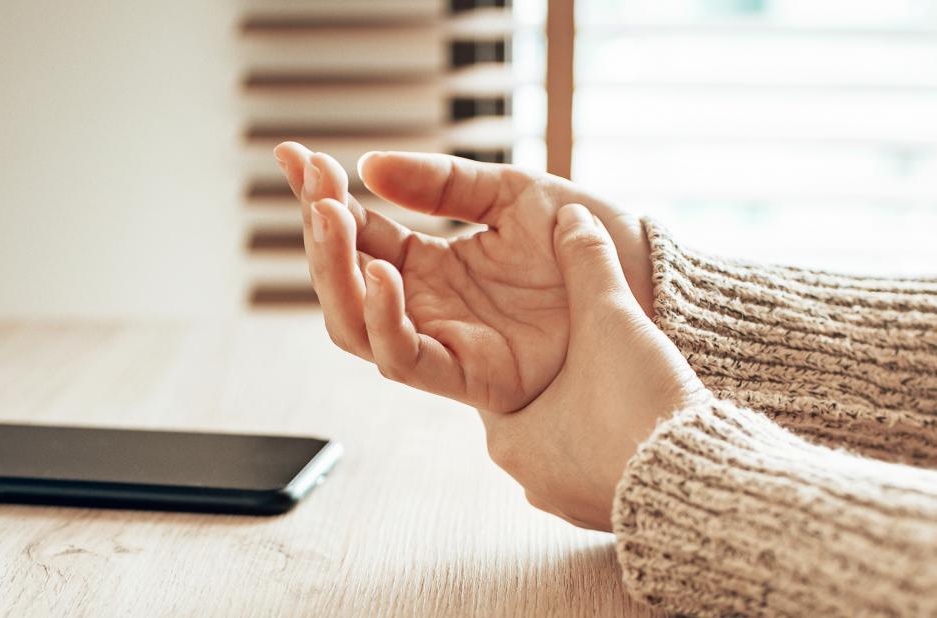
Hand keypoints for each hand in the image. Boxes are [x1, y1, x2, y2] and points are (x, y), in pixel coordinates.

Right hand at [272, 143, 653, 412]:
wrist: (640, 274)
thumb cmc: (585, 236)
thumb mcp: (510, 193)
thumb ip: (443, 185)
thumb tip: (370, 167)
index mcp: (431, 263)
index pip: (357, 234)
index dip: (322, 198)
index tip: (295, 155)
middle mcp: (428, 305)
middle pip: (344, 284)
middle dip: (321, 237)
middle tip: (317, 189)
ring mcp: (445, 339)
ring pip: (358, 325)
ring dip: (337, 274)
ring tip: (335, 218)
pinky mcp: (470, 374)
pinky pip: (406, 359)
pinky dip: (386, 321)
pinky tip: (385, 271)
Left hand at [483, 204, 701, 529]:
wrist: (704, 484)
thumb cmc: (641, 408)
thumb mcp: (610, 320)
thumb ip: (587, 263)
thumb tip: (572, 216)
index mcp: (510, 435)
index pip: (503, 376)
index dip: (528, 343)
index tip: (552, 326)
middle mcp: (530, 477)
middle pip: (537, 409)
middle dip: (564, 378)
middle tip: (591, 350)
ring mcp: (569, 501)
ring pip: (571, 441)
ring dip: (593, 412)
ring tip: (624, 383)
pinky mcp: (608, 514)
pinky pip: (603, 468)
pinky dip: (619, 442)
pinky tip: (645, 420)